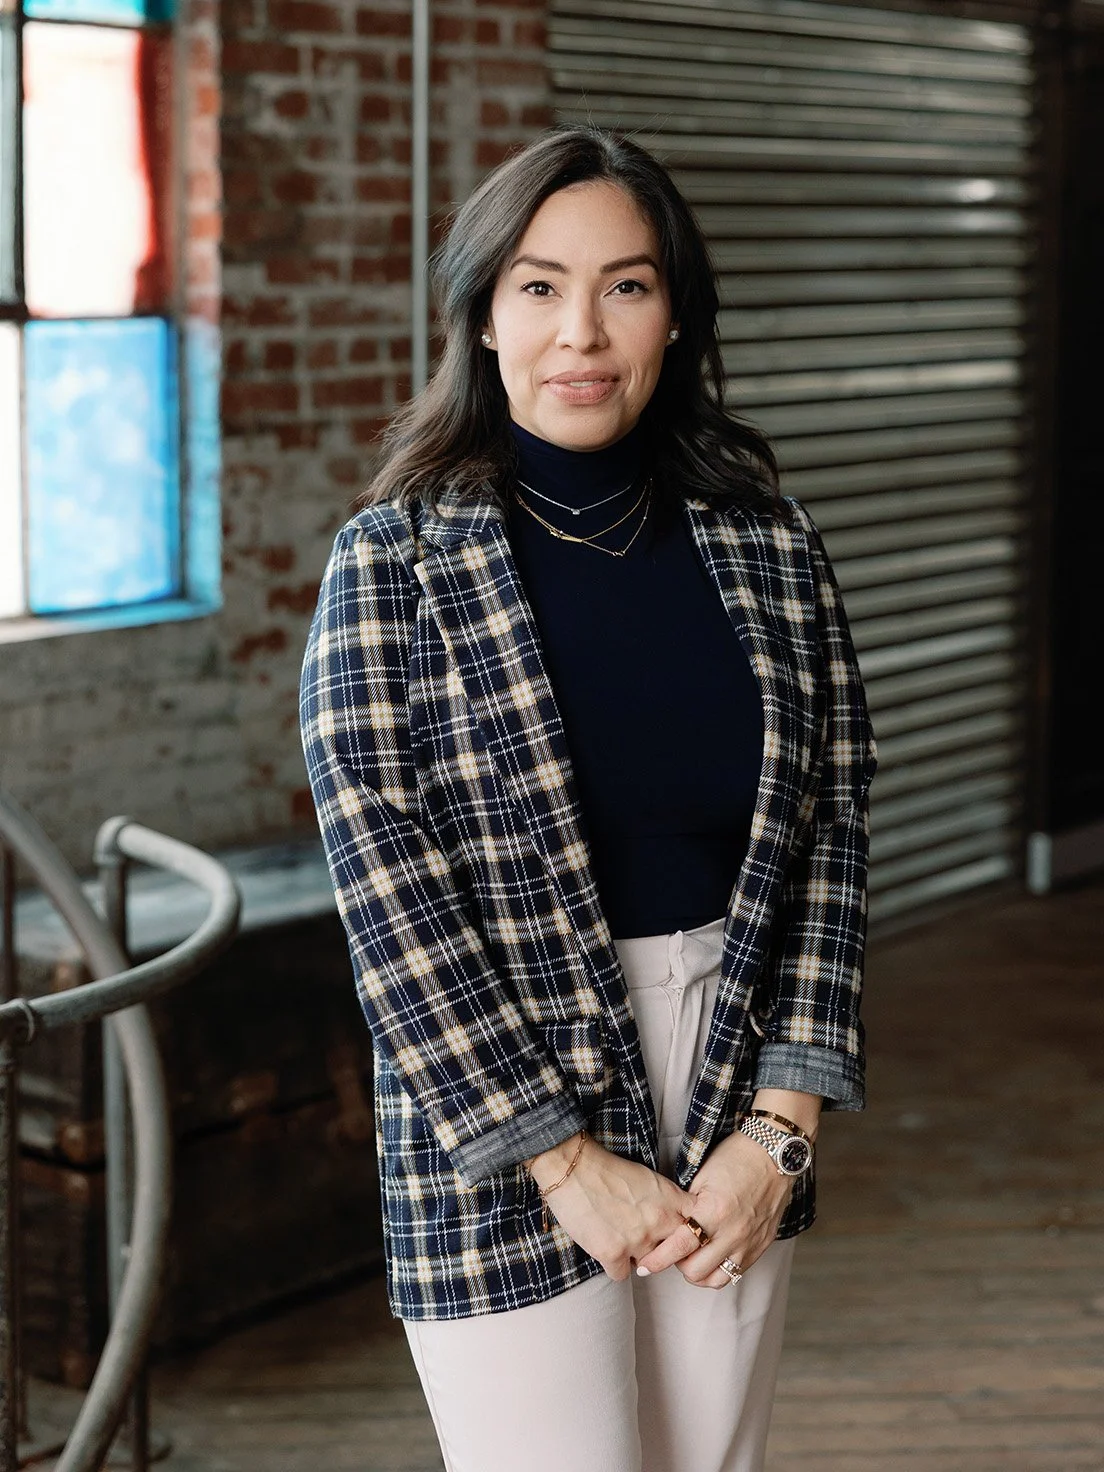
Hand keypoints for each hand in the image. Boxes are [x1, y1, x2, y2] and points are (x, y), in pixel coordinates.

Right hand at [527, 1134, 695, 1281]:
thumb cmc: (607, 1169)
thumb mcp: (648, 1178)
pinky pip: (621, 1275)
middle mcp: (659, 1221)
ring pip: (647, 1266)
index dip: (689, 1238)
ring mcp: (638, 1240)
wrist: (572, 1167)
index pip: (697, 1230)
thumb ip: (667, 1200)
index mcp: (670, 1200)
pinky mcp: (613, 1254)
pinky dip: (613, 1266)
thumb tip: (676, 1221)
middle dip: (662, 1251)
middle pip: (674, 1254)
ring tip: (619, 1237)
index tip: (680, 1239)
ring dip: (635, 1257)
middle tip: (644, 1240)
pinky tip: (604, 1246)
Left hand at [634, 1130, 794, 1287]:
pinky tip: (712, 1257)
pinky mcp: (760, 1246)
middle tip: (672, 1251)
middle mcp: (732, 1233)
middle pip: (695, 1271)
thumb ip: (686, 1206)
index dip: (657, 1260)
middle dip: (677, 1264)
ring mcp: (749, 1243)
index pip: (679, 1247)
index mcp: (713, 1211)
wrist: (774, 1155)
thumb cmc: (736, 1158)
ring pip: (716, 1280)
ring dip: (699, 1273)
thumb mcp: (701, 1176)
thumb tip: (671, 1227)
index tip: (644, 1266)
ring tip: (692, 1258)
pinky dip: (719, 1270)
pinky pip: (736, 1273)